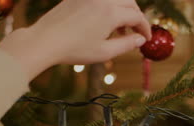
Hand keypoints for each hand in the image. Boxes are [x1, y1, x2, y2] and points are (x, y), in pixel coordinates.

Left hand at [0, 0, 150, 79]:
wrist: (46, 40)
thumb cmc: (74, 49)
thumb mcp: (104, 52)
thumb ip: (126, 45)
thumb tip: (141, 40)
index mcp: (111, 13)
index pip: (137, 17)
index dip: (145, 28)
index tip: (147, 39)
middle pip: (130, 3)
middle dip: (137, 17)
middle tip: (137, 33)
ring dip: (124, 11)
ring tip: (120, 30)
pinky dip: (110, 7)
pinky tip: (105, 23)